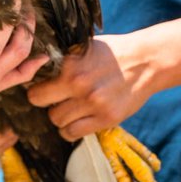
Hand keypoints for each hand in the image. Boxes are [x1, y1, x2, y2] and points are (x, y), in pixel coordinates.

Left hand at [26, 34, 151, 140]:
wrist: (146, 61)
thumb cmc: (112, 53)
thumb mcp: (83, 48)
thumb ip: (62, 61)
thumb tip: (34, 67)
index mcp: (70, 64)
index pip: (35, 82)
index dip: (36, 86)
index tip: (41, 87)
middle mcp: (79, 84)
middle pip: (40, 102)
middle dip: (45, 102)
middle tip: (55, 99)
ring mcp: (93, 103)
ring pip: (56, 120)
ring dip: (59, 117)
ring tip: (70, 109)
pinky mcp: (106, 118)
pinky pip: (73, 133)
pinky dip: (71, 130)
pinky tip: (78, 120)